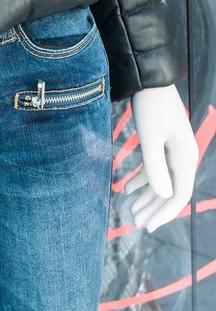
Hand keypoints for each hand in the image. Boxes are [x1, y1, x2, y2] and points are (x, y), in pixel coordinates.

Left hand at [125, 84, 198, 232]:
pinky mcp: (162, 145)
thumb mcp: (149, 140)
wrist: (150, 83)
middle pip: (170, 191)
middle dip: (152, 209)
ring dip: (146, 197)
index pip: (178, 194)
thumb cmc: (150, 109)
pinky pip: (154, 169)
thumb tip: (164, 195)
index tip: (147, 227)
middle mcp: (182, 157)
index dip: (164, 213)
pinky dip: (141, 180)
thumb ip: (155, 168)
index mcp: (184, 158)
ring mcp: (173, 151)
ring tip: (130, 211)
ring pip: (161, 181)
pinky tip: (125, 189)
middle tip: (133, 223)